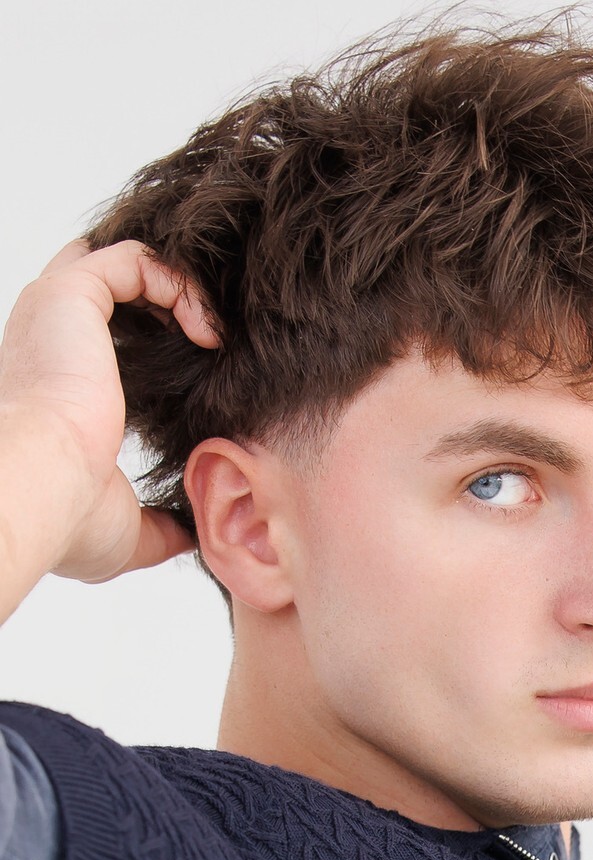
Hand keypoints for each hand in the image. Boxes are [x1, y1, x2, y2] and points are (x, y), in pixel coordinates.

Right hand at [0, 239, 218, 584]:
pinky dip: (179, 284)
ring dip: (181, 287)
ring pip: (125, 261)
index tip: (208, 367)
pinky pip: (135, 259)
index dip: (158, 337)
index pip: (103, 336)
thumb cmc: (68, 515)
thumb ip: (159, 528)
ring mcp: (54, 310)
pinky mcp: (71, 293)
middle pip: (110, 284)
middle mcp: (48, 338)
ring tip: (218, 333)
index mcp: (55, 384)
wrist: (45, 492)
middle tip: (218, 336)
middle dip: (168, 295)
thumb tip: (189, 537)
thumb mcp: (126, 530)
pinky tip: (207, 332)